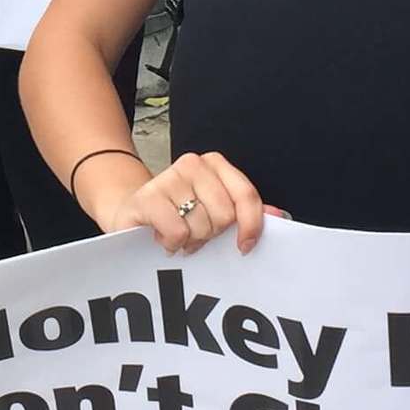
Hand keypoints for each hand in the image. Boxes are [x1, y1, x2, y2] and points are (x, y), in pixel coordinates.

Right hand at [80, 148, 276, 255]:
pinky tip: (162, 238)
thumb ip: (246, 213)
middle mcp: (193, 164)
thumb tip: (279, 216)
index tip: (244, 246)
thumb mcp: (215, 213)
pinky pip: (177, 231)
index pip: (247, 196)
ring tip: (178, 235)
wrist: (130, 214)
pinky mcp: (147, 197)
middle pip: (225, 216)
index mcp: (215, 164)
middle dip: (211, 234)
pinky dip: (173, 244)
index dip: (251, 226)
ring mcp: (168, 177)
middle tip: (195, 234)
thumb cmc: (178, 215)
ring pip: (201, 226)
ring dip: (190, 241)